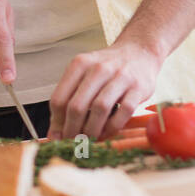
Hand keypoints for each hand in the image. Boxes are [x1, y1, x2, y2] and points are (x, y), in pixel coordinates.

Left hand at [48, 40, 162, 141]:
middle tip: (73, 143)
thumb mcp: (84, 74)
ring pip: (100, 109)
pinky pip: (123, 113)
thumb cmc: (107, 68)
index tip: (58, 137)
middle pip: (77, 106)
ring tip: (88, 140)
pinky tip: (106, 133)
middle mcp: (99, 68)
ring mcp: (121, 77)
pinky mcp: (139, 88)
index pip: (59, 99)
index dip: (56, 123)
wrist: (139, 51)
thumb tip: (55, 134)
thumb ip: (68, 99)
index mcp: (80, 64)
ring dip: (91, 130)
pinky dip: (112, 128)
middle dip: (72, 130)